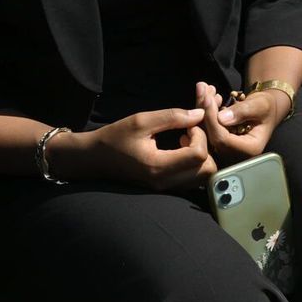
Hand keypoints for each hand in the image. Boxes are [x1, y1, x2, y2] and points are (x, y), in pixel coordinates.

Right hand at [68, 106, 218, 190]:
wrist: (94, 159)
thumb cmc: (115, 138)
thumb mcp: (141, 121)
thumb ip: (173, 117)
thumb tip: (201, 113)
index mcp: (158, 166)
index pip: (198, 154)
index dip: (200, 135)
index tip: (188, 124)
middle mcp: (164, 182)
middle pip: (207, 169)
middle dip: (206, 147)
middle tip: (191, 133)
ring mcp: (165, 188)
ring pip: (202, 176)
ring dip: (202, 156)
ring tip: (186, 141)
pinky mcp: (165, 187)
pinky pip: (192, 179)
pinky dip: (195, 164)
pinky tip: (181, 149)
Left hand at [197, 81, 281, 163]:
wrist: (265, 110)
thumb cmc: (266, 107)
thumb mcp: (261, 105)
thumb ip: (243, 111)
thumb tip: (221, 118)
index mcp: (250, 149)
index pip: (223, 139)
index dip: (212, 120)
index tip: (208, 99)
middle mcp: (235, 154)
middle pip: (210, 137)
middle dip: (205, 111)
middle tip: (203, 89)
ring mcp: (224, 150)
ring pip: (205, 132)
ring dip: (202, 109)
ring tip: (204, 88)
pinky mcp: (217, 143)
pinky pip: (204, 129)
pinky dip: (203, 111)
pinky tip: (206, 96)